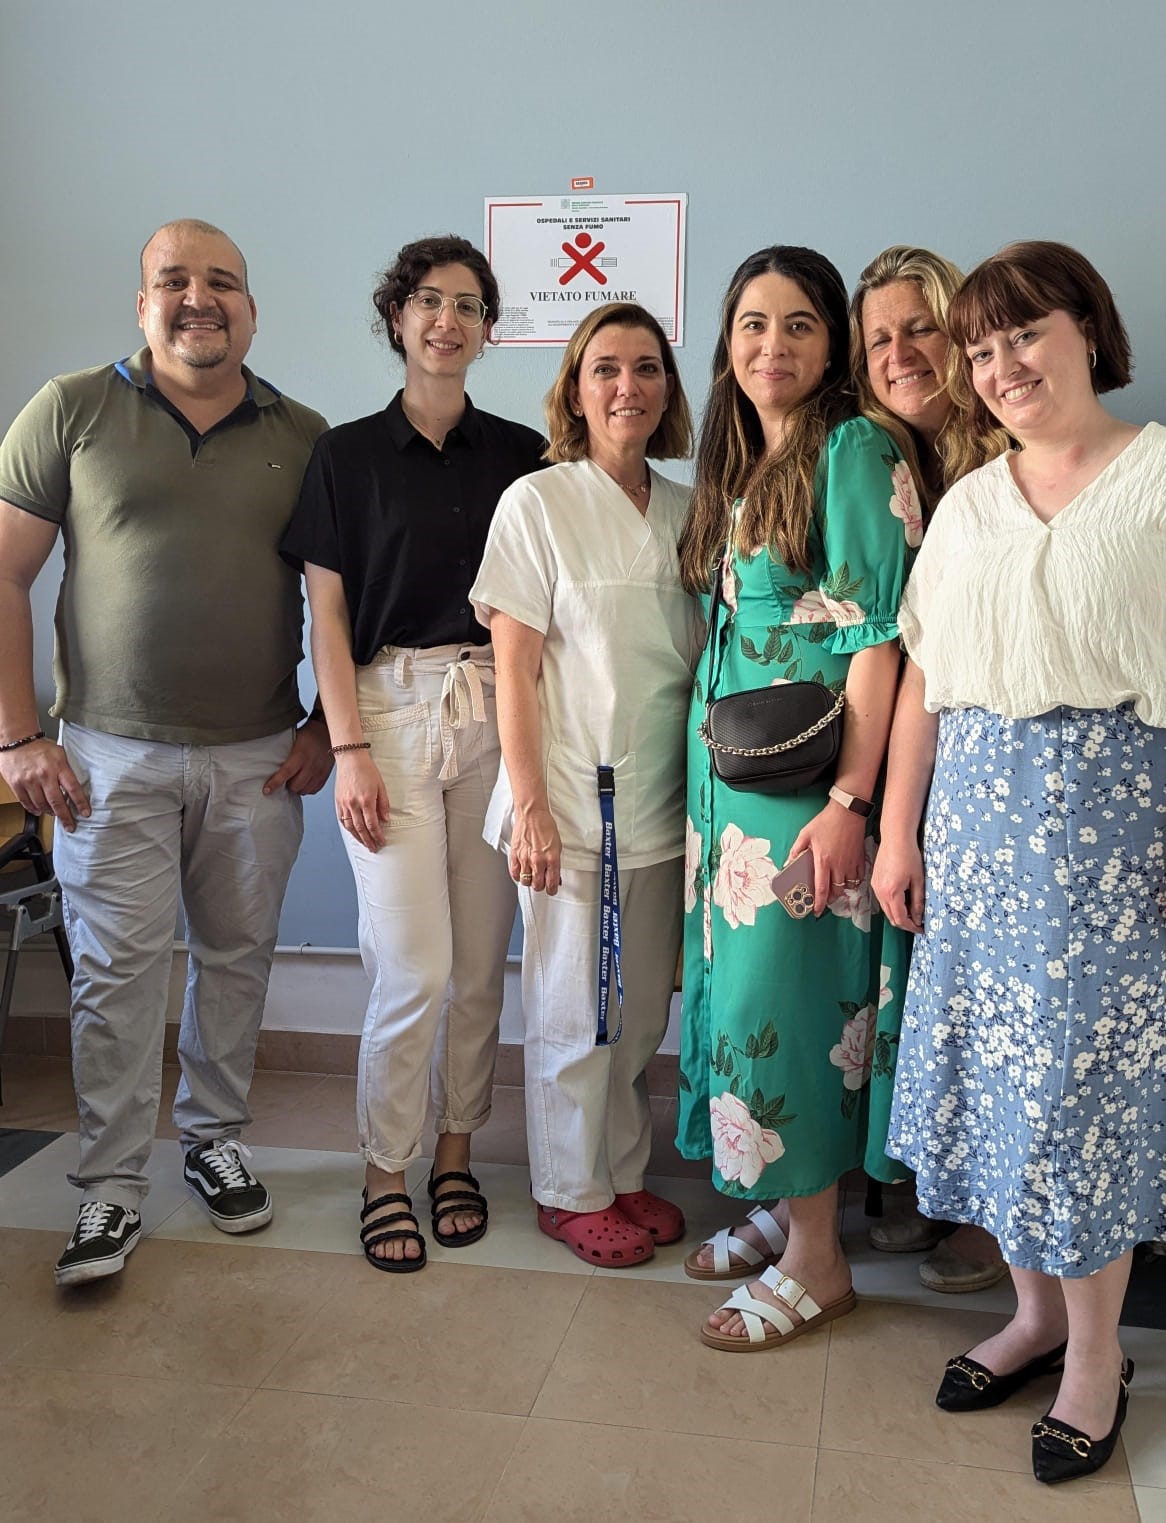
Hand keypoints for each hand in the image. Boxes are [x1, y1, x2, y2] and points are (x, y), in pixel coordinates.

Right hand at [0, 738, 89, 831]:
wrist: (16, 740)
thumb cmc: (40, 747)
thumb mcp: (59, 754)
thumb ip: (66, 770)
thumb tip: (76, 787)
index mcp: (58, 766)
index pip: (73, 788)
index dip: (80, 803)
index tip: (85, 814)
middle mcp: (44, 775)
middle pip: (57, 801)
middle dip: (65, 817)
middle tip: (70, 826)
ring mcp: (29, 780)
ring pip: (41, 804)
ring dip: (49, 812)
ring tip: (54, 814)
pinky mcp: (17, 784)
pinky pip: (26, 802)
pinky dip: (33, 809)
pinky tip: (39, 811)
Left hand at [262, 719, 333, 796]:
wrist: (326, 732)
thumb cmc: (308, 735)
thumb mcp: (293, 741)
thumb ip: (284, 753)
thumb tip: (269, 763)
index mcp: (300, 755)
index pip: (285, 773)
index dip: (275, 783)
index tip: (266, 790)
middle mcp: (310, 766)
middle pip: (295, 786)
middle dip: (287, 785)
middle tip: (285, 780)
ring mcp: (319, 772)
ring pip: (304, 790)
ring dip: (297, 788)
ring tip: (295, 781)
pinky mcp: (325, 775)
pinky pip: (314, 790)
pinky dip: (307, 789)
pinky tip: (304, 782)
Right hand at [334, 749, 389, 850]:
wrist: (350, 759)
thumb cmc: (367, 770)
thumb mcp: (381, 786)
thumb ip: (383, 804)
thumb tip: (385, 819)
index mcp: (366, 800)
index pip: (372, 824)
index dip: (377, 835)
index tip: (382, 841)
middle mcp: (353, 804)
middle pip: (361, 828)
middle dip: (368, 840)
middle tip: (374, 848)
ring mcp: (344, 803)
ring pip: (350, 826)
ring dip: (358, 838)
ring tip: (364, 844)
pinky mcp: (338, 802)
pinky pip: (342, 820)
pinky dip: (348, 829)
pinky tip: (353, 833)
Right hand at [509, 805, 561, 894]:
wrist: (532, 814)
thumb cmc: (545, 826)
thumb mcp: (557, 846)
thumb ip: (555, 863)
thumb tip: (555, 875)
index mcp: (552, 859)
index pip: (552, 883)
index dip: (552, 889)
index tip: (552, 889)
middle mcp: (538, 861)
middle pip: (538, 885)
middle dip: (541, 886)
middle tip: (542, 882)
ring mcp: (525, 859)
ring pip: (526, 882)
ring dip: (529, 881)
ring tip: (532, 875)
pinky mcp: (515, 856)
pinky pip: (515, 874)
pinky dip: (519, 876)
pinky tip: (522, 872)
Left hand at [786, 801, 867, 916]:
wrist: (848, 811)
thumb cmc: (826, 821)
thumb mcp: (805, 834)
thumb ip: (796, 850)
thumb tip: (789, 862)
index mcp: (823, 861)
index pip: (821, 888)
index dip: (818, 903)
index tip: (815, 911)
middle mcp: (838, 865)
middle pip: (836, 892)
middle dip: (829, 899)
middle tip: (824, 899)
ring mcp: (851, 863)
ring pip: (848, 886)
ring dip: (841, 890)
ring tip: (835, 888)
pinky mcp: (860, 859)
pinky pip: (859, 878)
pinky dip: (853, 882)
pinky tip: (847, 879)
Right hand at [871, 834, 924, 933]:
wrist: (895, 838)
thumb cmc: (909, 856)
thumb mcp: (918, 880)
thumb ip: (918, 901)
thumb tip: (919, 918)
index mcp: (892, 893)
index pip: (900, 919)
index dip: (912, 927)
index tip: (922, 929)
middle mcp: (880, 892)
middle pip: (891, 917)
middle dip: (905, 923)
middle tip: (919, 924)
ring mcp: (875, 887)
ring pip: (886, 910)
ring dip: (898, 914)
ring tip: (913, 912)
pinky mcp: (874, 882)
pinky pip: (883, 900)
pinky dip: (893, 905)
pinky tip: (903, 900)